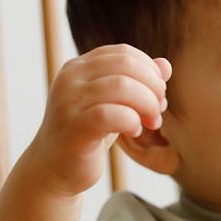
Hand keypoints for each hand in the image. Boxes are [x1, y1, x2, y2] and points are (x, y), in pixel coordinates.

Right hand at [27, 44, 170, 196]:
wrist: (54, 168)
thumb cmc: (90, 132)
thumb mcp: (116, 102)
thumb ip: (139, 82)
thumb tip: (165, 65)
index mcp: (79, 66)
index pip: (124, 53)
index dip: (150, 70)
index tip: (159, 93)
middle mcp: (70, 77)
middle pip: (126, 65)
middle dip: (153, 86)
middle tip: (159, 109)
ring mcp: (68, 100)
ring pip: (122, 86)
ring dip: (147, 105)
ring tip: (151, 122)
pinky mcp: (73, 125)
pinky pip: (112, 114)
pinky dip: (132, 121)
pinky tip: (135, 131)